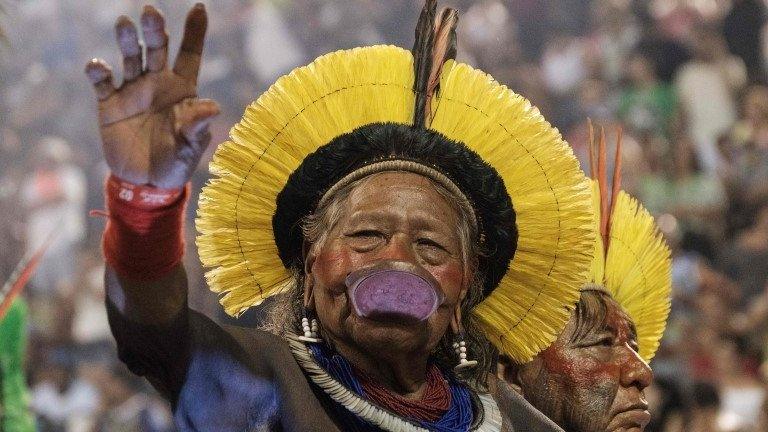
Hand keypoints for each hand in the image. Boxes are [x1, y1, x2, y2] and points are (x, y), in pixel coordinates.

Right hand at [85, 4, 219, 188]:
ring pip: (130, 58)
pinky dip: (99, 72)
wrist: (146, 184)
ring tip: (124, 24)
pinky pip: (103, 83)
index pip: (190, 55)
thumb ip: (197, 126)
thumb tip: (212, 107)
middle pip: (157, 50)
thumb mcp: (190, 147)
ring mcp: (132, 91)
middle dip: (155, 30)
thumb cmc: (176, 162)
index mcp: (182, 90)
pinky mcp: (109, 104)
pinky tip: (98, 67)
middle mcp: (157, 83)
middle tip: (151, 12)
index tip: (199, 8)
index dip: (195, 33)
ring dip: (128, 41)